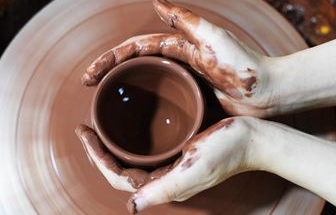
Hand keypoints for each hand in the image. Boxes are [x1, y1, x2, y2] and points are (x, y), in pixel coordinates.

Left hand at [76, 117, 254, 212]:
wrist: (251, 139)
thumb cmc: (227, 151)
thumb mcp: (195, 170)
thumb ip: (164, 189)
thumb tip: (131, 208)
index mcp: (164, 183)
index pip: (118, 176)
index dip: (97, 158)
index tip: (84, 133)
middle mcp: (163, 177)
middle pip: (119, 169)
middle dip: (98, 152)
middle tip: (84, 130)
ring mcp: (170, 165)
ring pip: (130, 160)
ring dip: (111, 147)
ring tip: (98, 130)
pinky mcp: (178, 154)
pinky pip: (146, 151)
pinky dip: (130, 141)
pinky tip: (127, 129)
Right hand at [81, 0, 273, 117]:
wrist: (265, 92)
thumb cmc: (242, 64)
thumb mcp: (212, 37)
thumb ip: (184, 20)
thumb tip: (154, 0)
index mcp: (177, 46)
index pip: (135, 49)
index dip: (111, 58)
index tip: (90, 74)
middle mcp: (176, 61)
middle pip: (134, 64)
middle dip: (109, 71)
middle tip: (89, 86)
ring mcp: (181, 81)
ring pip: (145, 82)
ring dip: (122, 87)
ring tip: (102, 100)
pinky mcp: (189, 98)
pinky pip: (161, 101)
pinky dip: (144, 106)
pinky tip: (134, 117)